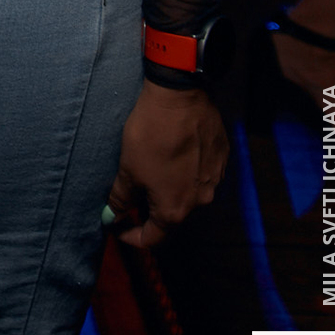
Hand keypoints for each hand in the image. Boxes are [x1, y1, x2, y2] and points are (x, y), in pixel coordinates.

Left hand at [106, 79, 227, 249]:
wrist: (180, 96)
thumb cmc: (150, 134)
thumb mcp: (128, 167)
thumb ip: (121, 197)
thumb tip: (112, 217)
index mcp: (175, 209)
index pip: (153, 238)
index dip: (133, 236)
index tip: (118, 228)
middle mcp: (201, 201)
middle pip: (173, 216)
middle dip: (150, 211)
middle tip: (133, 197)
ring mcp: (216, 180)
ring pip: (188, 194)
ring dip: (170, 190)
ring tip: (153, 172)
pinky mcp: (222, 159)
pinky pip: (202, 174)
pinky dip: (186, 172)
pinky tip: (174, 156)